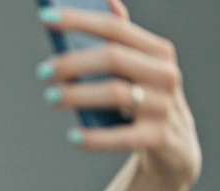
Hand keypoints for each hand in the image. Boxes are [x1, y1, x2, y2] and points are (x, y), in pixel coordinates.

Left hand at [40, 0, 200, 184]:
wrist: (174, 147)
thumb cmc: (146, 100)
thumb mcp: (139, 69)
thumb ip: (122, 39)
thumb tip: (106, 2)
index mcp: (158, 51)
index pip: (115, 28)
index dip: (80, 20)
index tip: (46, 18)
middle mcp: (166, 74)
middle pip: (114, 58)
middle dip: (74, 62)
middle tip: (44, 71)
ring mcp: (165, 106)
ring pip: (117, 93)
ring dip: (78, 95)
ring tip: (52, 97)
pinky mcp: (160, 138)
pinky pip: (123, 137)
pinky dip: (95, 138)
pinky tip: (73, 136)